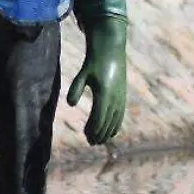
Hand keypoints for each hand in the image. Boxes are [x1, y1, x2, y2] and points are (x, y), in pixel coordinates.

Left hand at [66, 17, 127, 145]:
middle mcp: (115, 97)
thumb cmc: (94, 61)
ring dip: (108, 132)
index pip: (99, 117)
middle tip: (91, 143)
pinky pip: (120, 115)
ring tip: (99, 141)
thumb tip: (70, 104)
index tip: (86, 137)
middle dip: (100, 134)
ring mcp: (121, 97)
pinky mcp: (123, 96)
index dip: (94, 129)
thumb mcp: (83, 73)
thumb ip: (76, 88)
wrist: (112, 49)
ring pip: (116, 120)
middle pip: (108, 122)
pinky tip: (110, 132)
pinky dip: (115, 125)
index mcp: (105, 93)